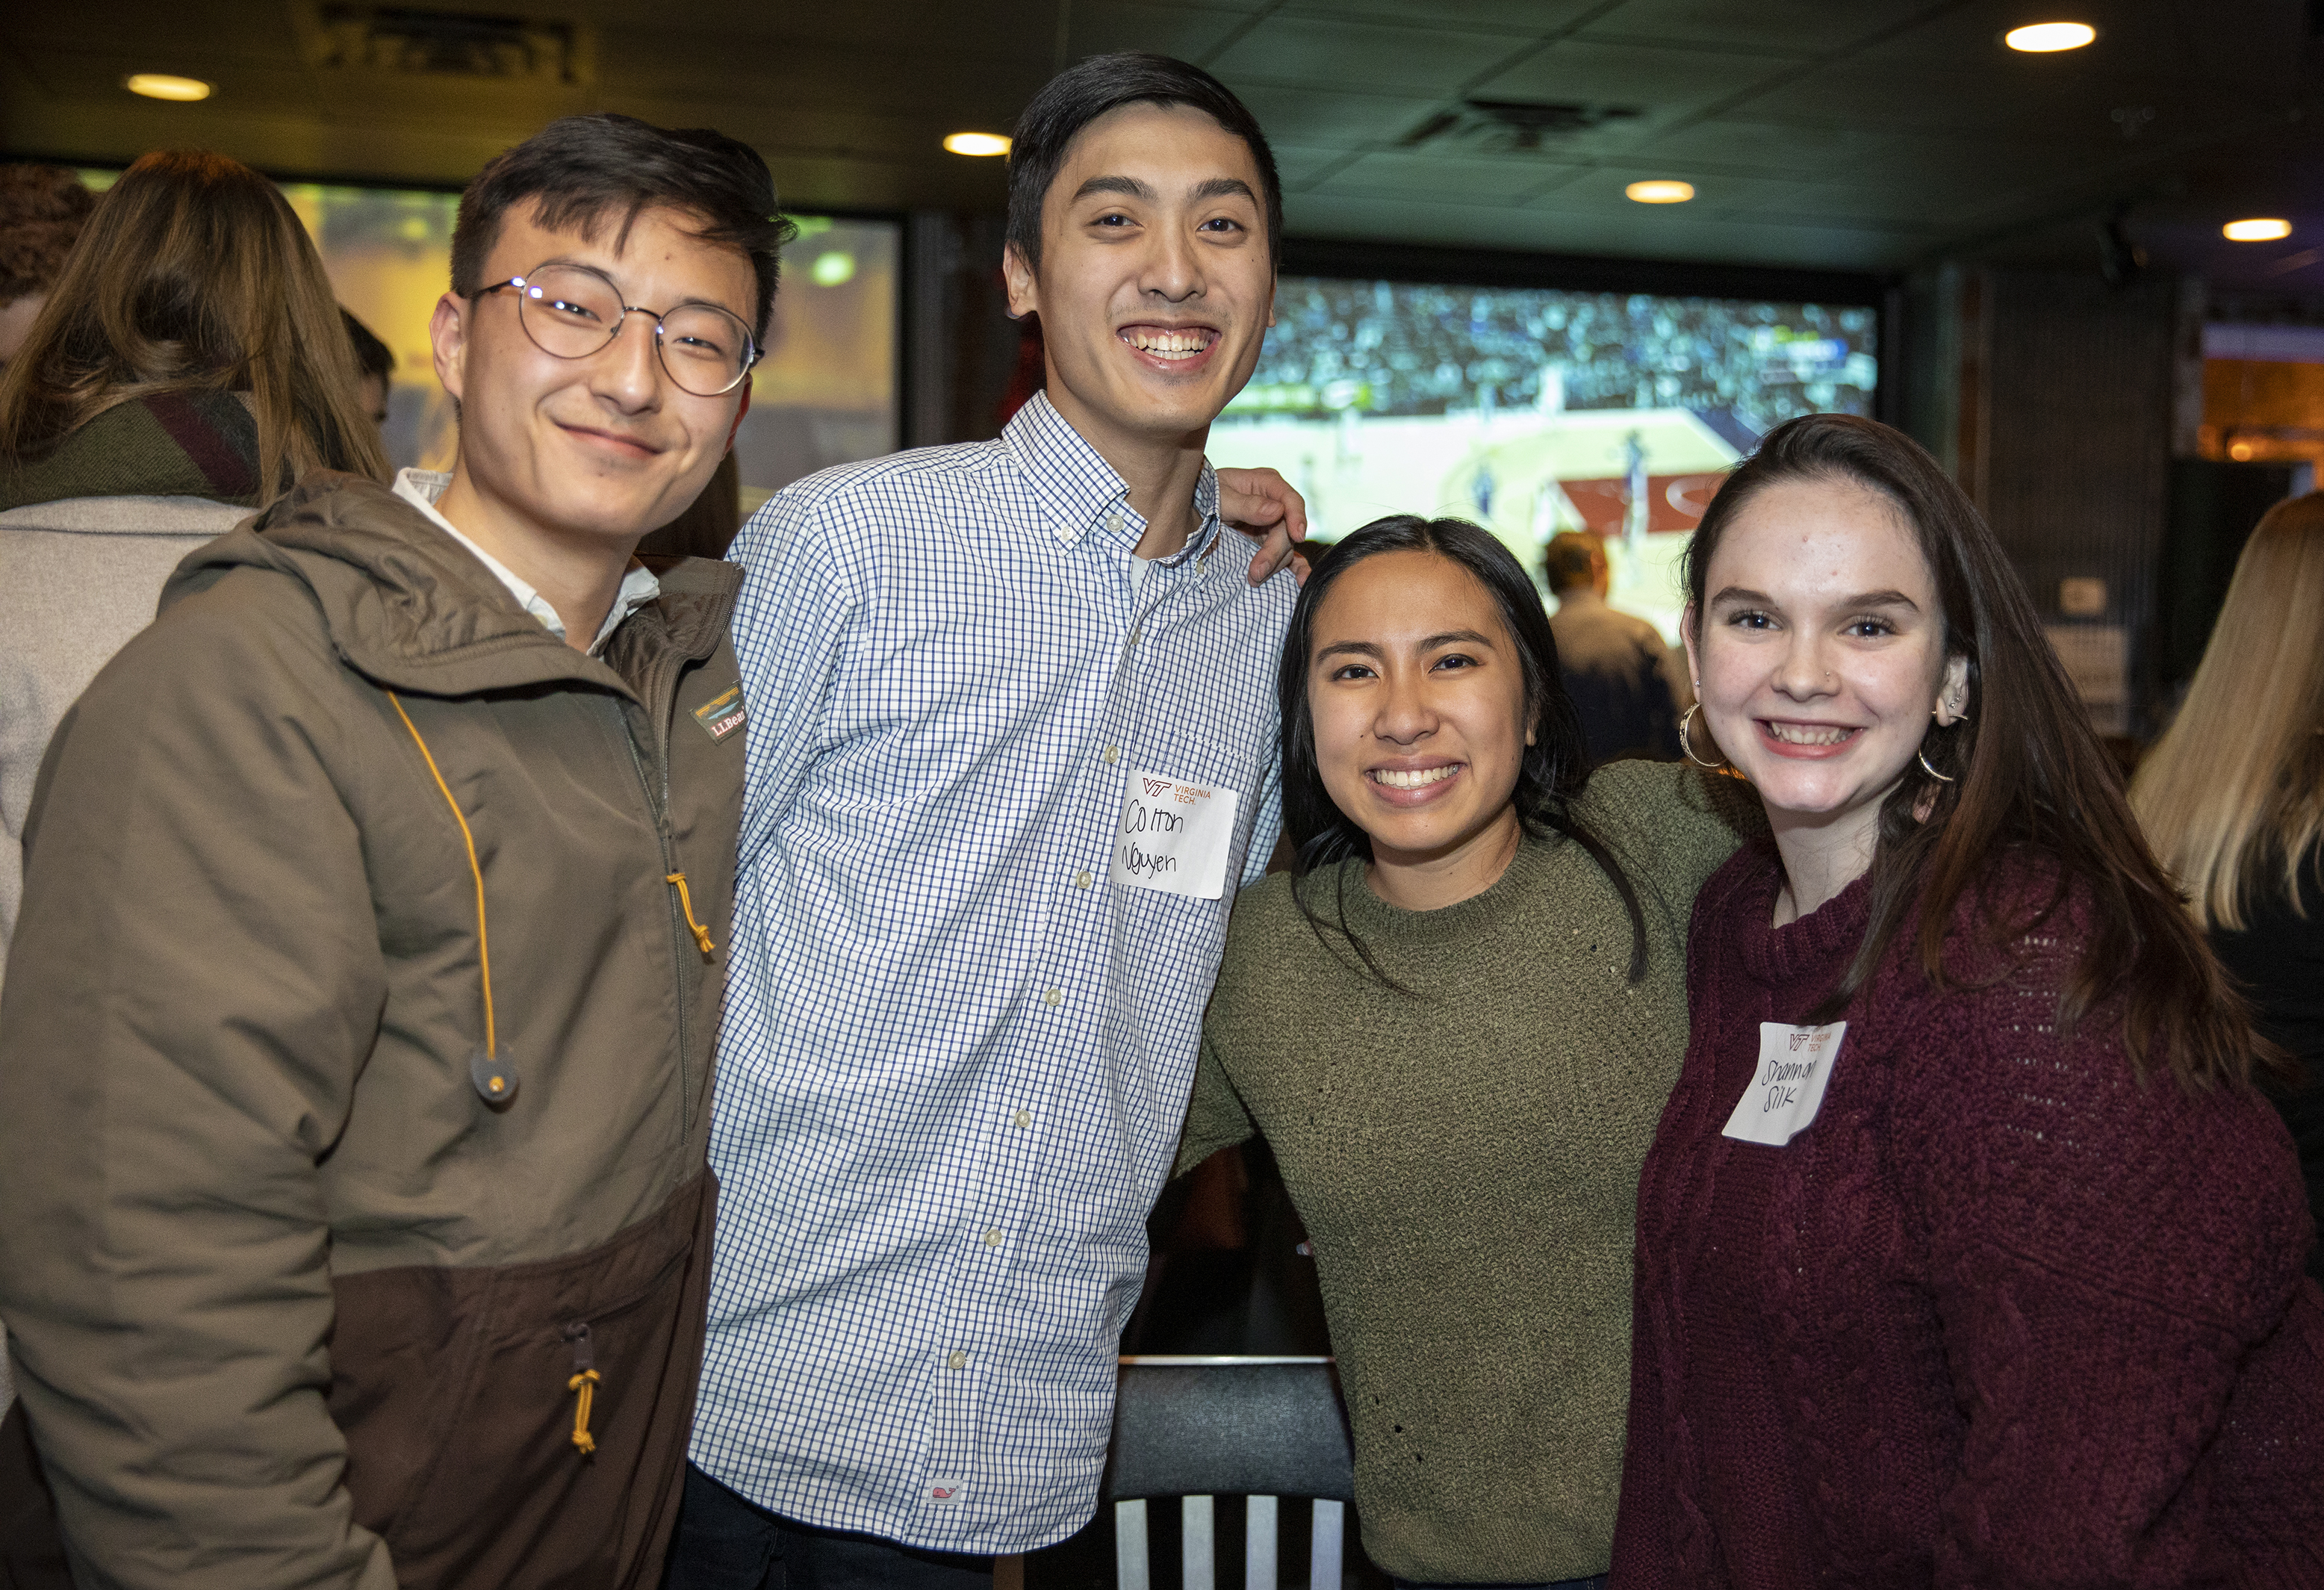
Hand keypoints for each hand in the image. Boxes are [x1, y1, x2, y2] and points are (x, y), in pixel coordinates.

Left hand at [1216, 466, 1308, 586]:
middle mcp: (1276, 503)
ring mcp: (1274, 524)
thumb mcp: (1221, 496)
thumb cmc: (1207, 493)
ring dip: (1273, 566)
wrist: (1195, 506)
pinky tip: (1301, 581)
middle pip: (1288, 530)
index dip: (1297, 518)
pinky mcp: (1269, 542)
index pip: (1291, 500)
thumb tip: (1277, 511)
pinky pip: (1286, 556)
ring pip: (1286, 548)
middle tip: (1256, 572)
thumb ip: (1247, 505)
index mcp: (1267, 483)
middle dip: (1274, 552)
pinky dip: (1295, 569)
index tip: (1297, 536)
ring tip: (1253, 579)